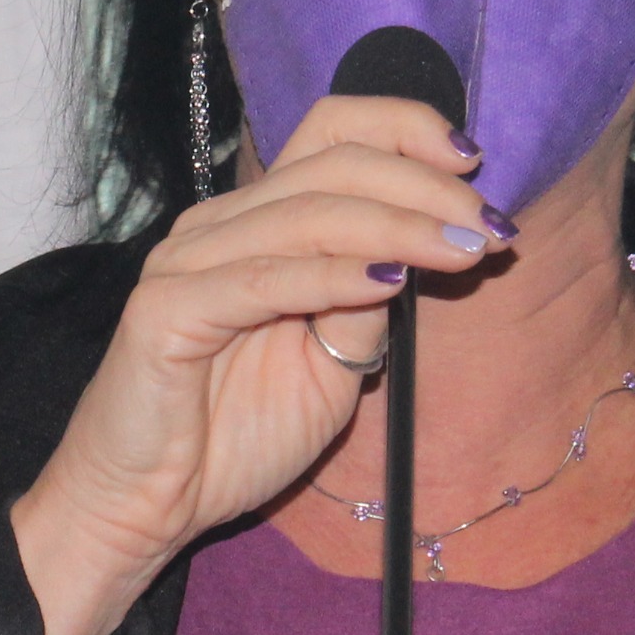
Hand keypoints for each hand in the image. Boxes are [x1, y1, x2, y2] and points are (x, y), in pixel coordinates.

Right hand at [12, 95, 503, 634]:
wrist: (147, 506)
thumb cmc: (235, 436)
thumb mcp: (332, 366)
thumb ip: (366, 305)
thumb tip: (422, 254)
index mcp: (258, 221)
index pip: (331, 133)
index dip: (405, 128)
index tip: (473, 162)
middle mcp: (220, 225)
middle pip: (333, 166)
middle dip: (424, 187)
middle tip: (488, 227)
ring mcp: (189, 261)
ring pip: (309, 215)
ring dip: (399, 225)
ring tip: (464, 248)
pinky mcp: (168, 310)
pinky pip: (264, 280)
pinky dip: (333, 275)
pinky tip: (391, 279)